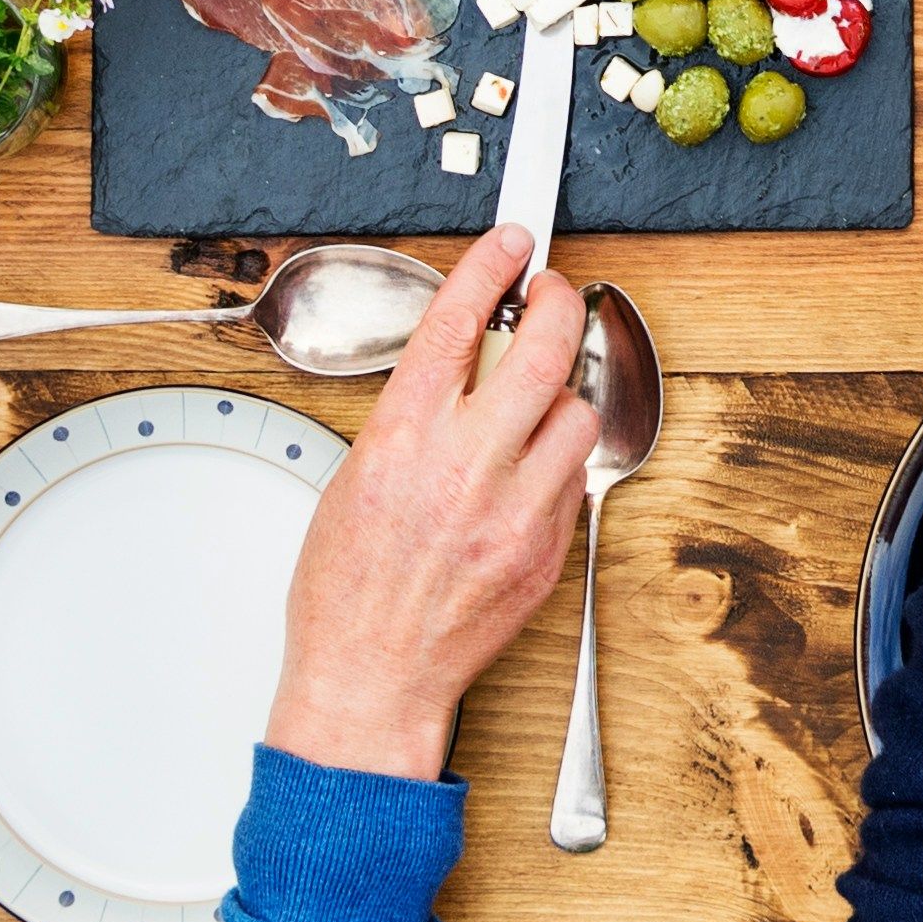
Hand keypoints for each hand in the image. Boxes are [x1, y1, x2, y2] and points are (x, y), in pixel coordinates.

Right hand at [262, 227, 598, 776]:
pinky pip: (574, 477)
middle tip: (551, 294)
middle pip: (543, 350)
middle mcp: (466, 467)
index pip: (458, 323)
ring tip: (534, 407)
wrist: (372, 677)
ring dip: (561, 396)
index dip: (490, 268)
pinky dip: (557, 461)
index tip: (511, 243)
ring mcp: (515, 510)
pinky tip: (528, 472)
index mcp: (404, 440)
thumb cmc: (346, 591)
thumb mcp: (354, 479)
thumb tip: (456, 374)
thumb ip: (411, 420)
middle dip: (557, 303)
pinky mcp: (548, 549)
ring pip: (577, 413)